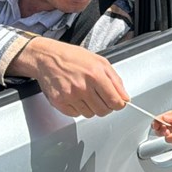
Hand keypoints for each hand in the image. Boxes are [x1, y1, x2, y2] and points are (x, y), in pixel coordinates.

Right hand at [9, 37, 128, 117]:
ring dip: (90, 107)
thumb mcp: (99, 62)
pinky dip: (77, 108)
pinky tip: (75, 96)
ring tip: (84, 93)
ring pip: (90, 114)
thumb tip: (125, 97)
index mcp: (95, 75)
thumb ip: (115, 80)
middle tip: (100, 97)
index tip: (117, 102)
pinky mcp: (59, 102)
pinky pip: (76, 114)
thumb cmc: (72, 57)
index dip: (118, 104)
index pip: (114, 101)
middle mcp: (83, 87)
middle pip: (103, 111)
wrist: (46, 57)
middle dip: (105, 106)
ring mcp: (70, 96)